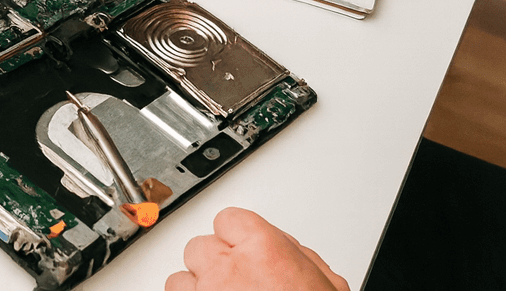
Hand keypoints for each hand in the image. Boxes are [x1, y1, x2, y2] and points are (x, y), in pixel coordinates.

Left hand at [166, 207, 348, 290]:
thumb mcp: (324, 281)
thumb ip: (296, 256)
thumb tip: (285, 250)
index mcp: (263, 249)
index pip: (228, 220)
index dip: (236, 237)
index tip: (242, 249)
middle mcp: (228, 268)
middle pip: (200, 247)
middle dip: (215, 263)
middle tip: (235, 281)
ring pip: (181, 277)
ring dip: (197, 287)